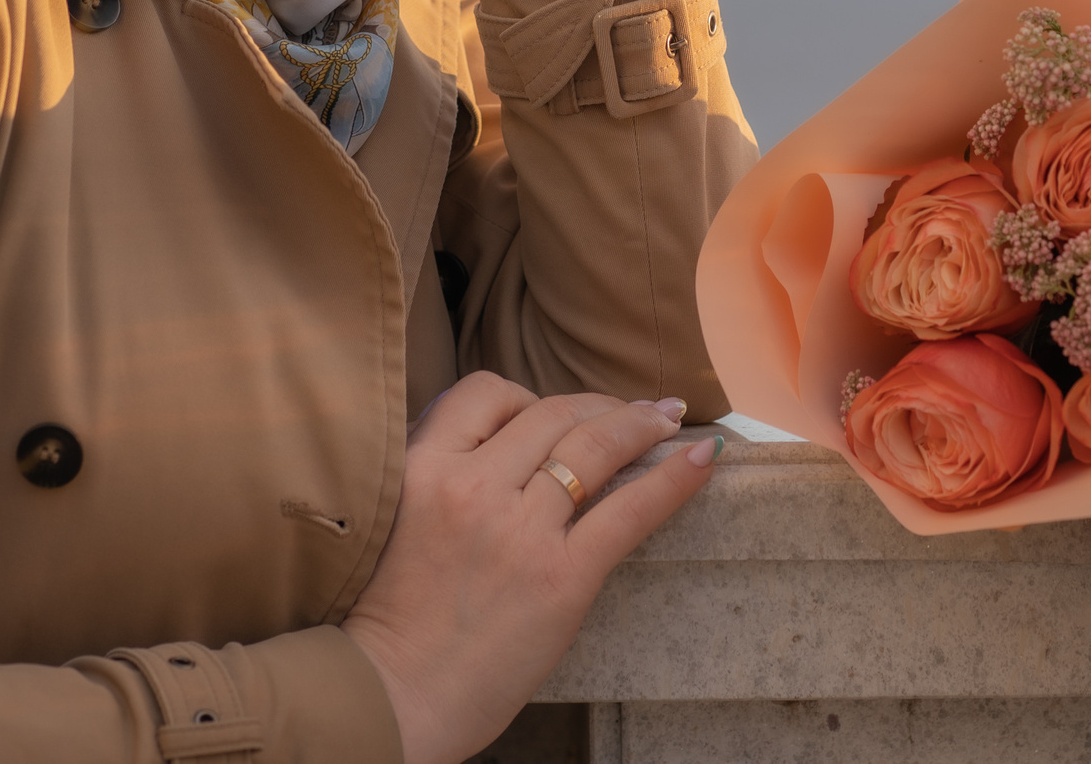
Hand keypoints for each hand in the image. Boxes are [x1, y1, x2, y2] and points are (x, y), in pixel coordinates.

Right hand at [340, 373, 720, 763]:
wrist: (392, 697)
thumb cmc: (388, 619)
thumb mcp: (393, 518)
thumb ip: (438, 474)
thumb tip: (499, 448)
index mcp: (422, 468)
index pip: (484, 392)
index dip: (524, 395)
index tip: (548, 410)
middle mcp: (472, 486)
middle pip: (549, 413)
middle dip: (596, 405)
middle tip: (627, 409)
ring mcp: (520, 530)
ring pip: (593, 446)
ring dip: (640, 422)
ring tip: (665, 416)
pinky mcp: (561, 576)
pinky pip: (630, 511)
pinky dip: (673, 478)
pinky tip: (703, 457)